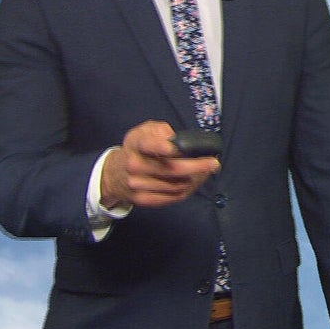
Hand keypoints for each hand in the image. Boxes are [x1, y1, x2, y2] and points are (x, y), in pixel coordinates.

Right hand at [100, 121, 219, 208]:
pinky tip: (195, 182)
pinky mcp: (143, 199)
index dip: (161, 146)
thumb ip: (160, 129)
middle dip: (197, 166)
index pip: (148, 144)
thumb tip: (174, 138)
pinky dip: (188, 190)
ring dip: (196, 179)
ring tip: (207, 172)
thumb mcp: (144, 131)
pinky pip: (173, 197)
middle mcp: (135, 165)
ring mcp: (138, 184)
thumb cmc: (137, 149)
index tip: (173, 147)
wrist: (115, 174)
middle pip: (172, 169)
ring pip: (176, 185)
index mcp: (136, 144)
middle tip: (214, 163)